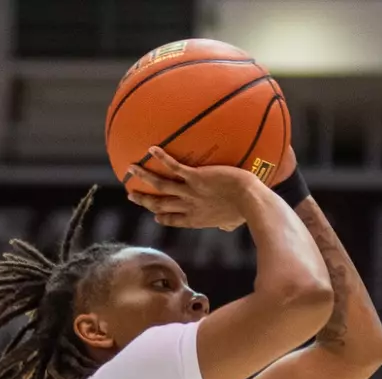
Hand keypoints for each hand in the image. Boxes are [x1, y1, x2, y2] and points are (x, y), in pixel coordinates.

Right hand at [126, 146, 258, 231]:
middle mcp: (189, 206)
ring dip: (144, 177)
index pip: (174, 220)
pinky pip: (175, 167)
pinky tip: (151, 149)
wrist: (251, 201)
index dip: (162, 218)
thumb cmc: (248, 210)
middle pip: (160, 204)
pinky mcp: (196, 177)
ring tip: (130, 169)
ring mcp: (191, 192)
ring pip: (161, 186)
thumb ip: (226, 223)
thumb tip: (228, 226)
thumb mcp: (232, 221)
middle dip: (144, 200)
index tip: (154, 216)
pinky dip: (162, 158)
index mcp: (197, 219)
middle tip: (130, 194)